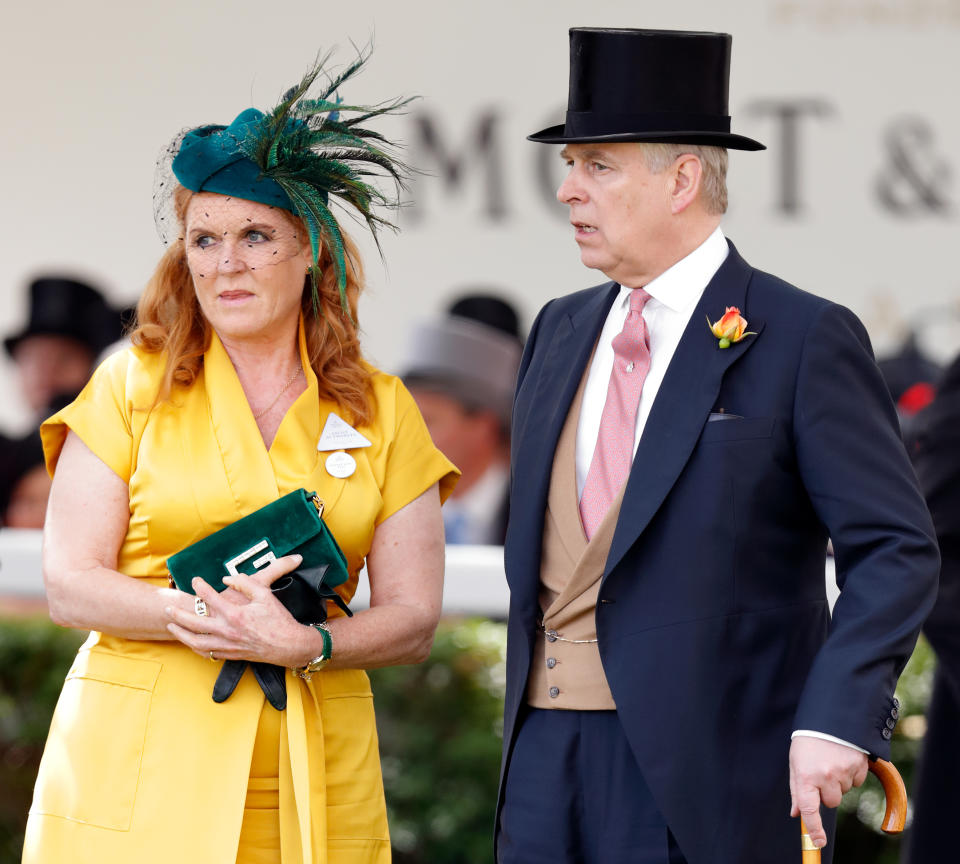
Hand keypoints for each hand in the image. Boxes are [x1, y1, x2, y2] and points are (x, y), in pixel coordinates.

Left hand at [164, 554, 312, 666]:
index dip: (200, 586)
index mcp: (235, 614)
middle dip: (178, 614)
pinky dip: (195, 647)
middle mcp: (227, 631)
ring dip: (181, 633)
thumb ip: (244, 582)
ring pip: (196, 641)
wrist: (289, 645)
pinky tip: (189, 642)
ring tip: (171, 626)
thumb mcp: (265, 594)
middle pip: (194, 622)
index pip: (210, 597)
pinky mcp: (230, 654)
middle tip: (168, 607)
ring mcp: (227, 645)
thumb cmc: (279, 619)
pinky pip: (206, 652)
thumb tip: (227, 578)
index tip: (195, 580)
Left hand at [789, 736, 868, 848]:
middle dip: (826, 792)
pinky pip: (856, 781)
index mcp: (805, 775)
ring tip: (830, 759)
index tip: (818, 842)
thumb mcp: (796, 763)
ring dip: (838, 781)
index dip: (814, 828)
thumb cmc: (808, 742)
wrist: (829, 718)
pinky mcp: (858, 765)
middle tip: (820, 771)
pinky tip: (842, 757)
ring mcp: (843, 771)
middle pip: (831, 802)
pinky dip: (850, 773)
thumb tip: (796, 814)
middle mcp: (824, 775)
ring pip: (843, 791)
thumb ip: (797, 791)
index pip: (809, 809)